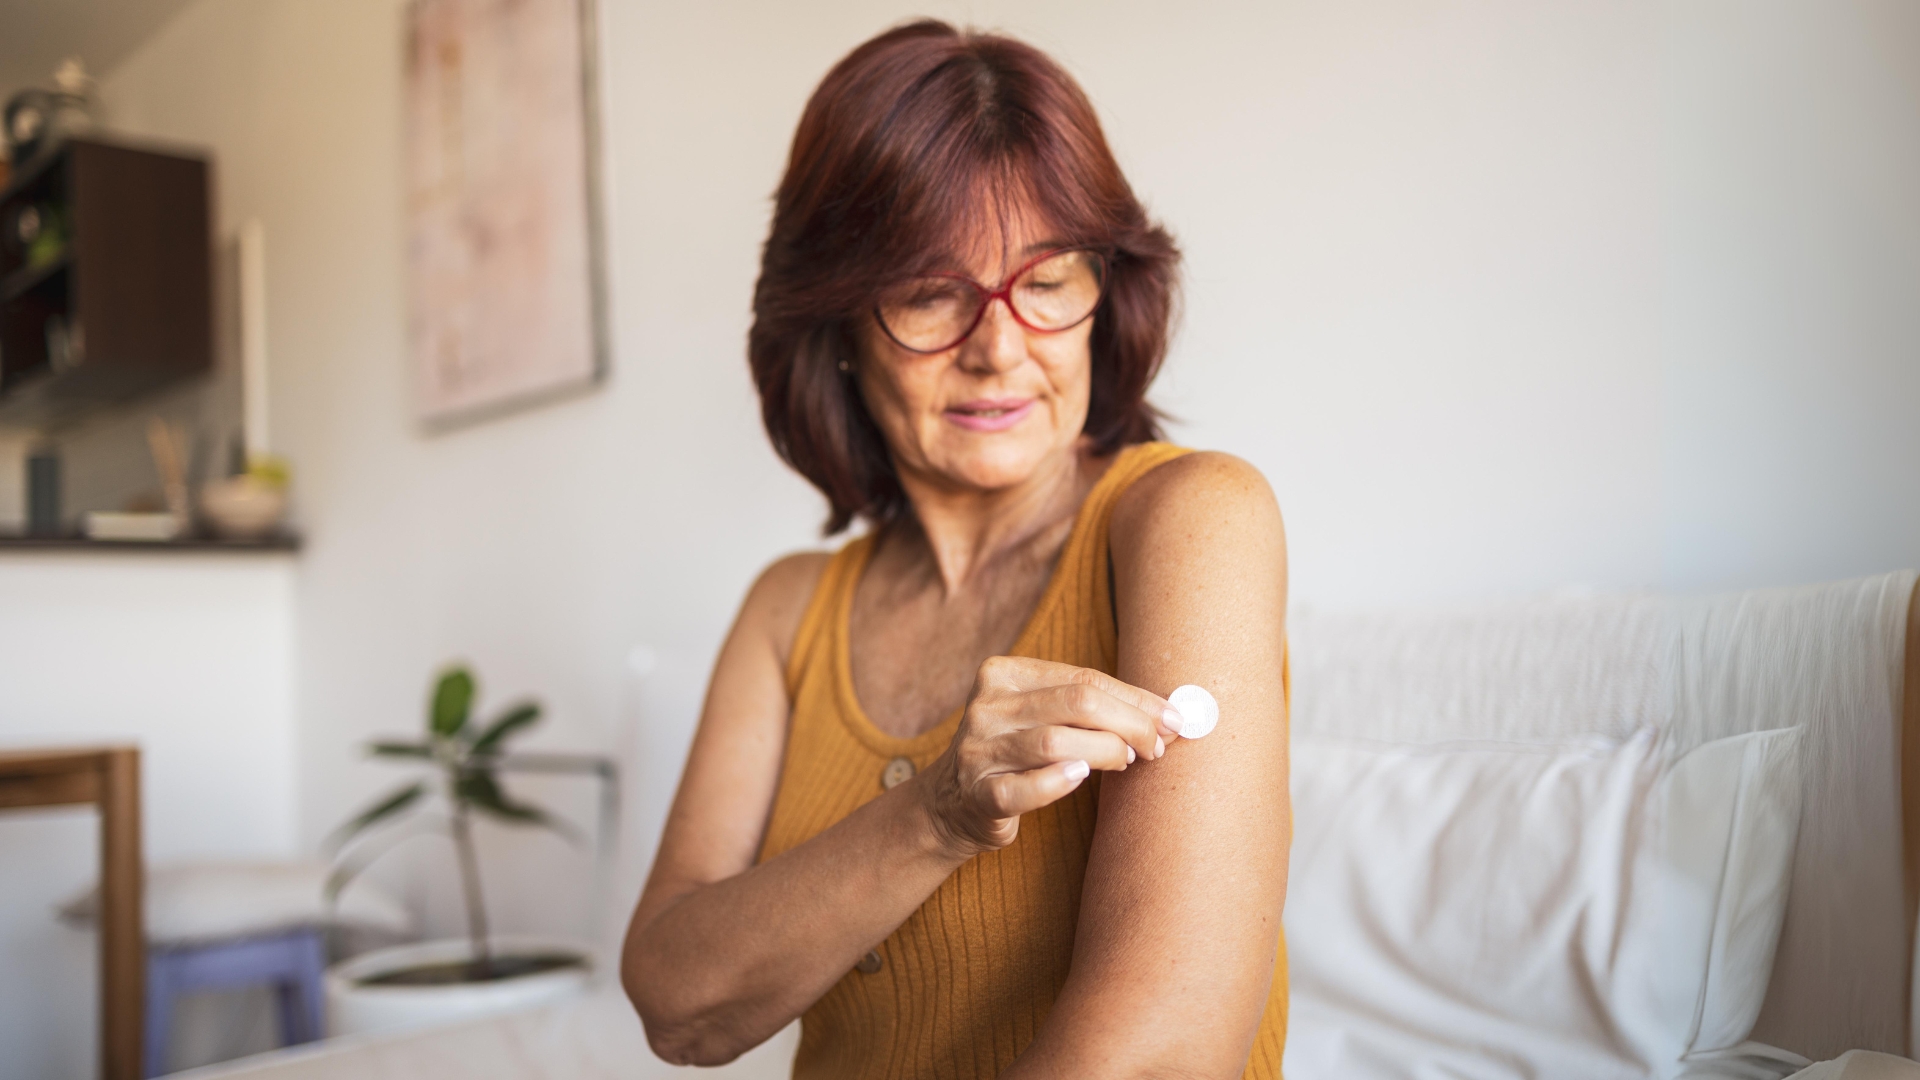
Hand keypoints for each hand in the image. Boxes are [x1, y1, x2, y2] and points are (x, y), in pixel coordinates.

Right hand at [915, 656, 1181, 856]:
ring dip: (1105, 751)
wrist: (952, 804)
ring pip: (1054, 741)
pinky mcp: (976, 794)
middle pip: (1075, 703)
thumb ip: (1094, 708)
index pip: (1083, 678)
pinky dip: (1056, 783)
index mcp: (1004, 674)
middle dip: (1129, 723)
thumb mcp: (1045, 717)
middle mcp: (987, 706)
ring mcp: (978, 750)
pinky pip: (1021, 789)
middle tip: (1157, 746)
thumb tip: (1169, 714)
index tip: (1173, 719)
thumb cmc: (1018, 755)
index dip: (1135, 699)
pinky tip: (1080, 778)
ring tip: (1127, 762)